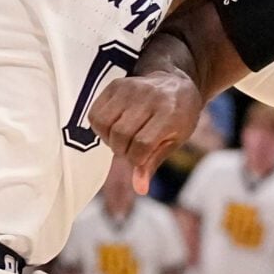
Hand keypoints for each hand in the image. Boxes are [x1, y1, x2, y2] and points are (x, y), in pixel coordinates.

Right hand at [87, 68, 202, 192]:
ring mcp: (130, 89)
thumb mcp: (174, 142)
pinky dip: (99, 126)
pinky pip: (95, 112)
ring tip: (120, 139)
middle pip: (120, 134)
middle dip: (121, 150)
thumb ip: (153, 162)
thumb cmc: (178, 118)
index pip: (142, 144)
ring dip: (108, 139)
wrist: (176, 84)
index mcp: (169, 114)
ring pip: (103, 123)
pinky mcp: (116, 85)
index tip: (140, 160)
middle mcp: (148, 98)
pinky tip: (112, 128)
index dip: (136, 159)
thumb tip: (139, 189)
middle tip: (129, 150)